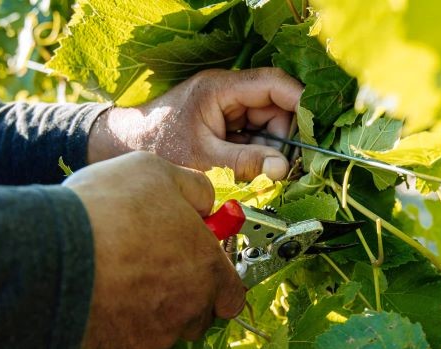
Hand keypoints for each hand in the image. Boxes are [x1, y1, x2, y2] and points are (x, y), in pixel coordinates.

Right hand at [64, 151, 246, 348]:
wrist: (52, 255)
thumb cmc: (108, 210)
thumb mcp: (158, 172)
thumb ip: (193, 190)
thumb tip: (206, 203)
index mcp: (207, 270)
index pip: (232, 294)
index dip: (216, 280)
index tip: (195, 263)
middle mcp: (189, 310)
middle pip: (197, 315)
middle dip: (181, 297)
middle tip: (148, 268)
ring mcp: (156, 338)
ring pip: (161, 332)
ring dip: (147, 313)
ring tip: (115, 280)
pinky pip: (125, 347)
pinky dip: (115, 330)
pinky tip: (96, 301)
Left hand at [87, 68, 302, 180]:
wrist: (126, 147)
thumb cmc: (157, 145)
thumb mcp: (204, 157)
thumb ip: (245, 162)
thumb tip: (282, 168)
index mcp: (222, 88)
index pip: (274, 85)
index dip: (299, 103)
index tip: (314, 129)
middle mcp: (228, 92)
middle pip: (276, 107)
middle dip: (283, 138)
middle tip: (280, 167)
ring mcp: (227, 107)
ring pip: (268, 124)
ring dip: (270, 149)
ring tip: (257, 171)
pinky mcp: (225, 123)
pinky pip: (254, 135)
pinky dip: (257, 153)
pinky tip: (248, 167)